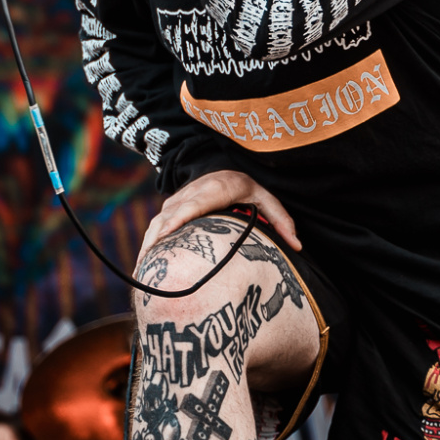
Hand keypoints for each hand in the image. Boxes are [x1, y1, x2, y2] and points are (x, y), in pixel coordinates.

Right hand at [139, 169, 300, 261]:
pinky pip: (158, 225)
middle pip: (169, 217)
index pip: (193, 205)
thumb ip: (281, 219)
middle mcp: (191, 193)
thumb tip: (298, 245)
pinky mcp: (171, 207)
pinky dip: (150, 242)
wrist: (223, 167)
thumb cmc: (246, 186)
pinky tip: (145, 264)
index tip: (165, 236)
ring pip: (159, 222)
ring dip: (148, 244)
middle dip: (156, 240)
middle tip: (146, 266)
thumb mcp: (266, 198)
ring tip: (141, 271)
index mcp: (214, 190)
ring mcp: (178, 200)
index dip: (177, 220)